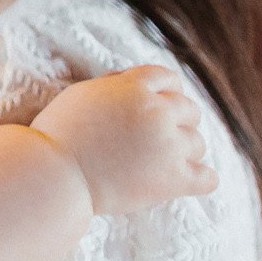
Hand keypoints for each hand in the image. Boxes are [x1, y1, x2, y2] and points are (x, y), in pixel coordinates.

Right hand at [30, 65, 217, 216]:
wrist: (54, 175)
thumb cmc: (57, 135)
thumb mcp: (82, 94)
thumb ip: (115, 85)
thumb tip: (131, 82)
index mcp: (135, 87)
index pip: (168, 78)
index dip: (166, 92)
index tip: (159, 107)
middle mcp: (158, 111)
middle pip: (190, 110)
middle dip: (177, 122)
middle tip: (158, 139)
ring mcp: (169, 145)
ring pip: (198, 143)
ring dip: (183, 152)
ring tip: (160, 163)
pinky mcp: (174, 179)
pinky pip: (208, 178)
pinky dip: (199, 180)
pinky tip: (185, 181)